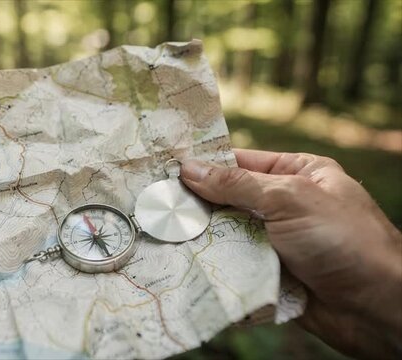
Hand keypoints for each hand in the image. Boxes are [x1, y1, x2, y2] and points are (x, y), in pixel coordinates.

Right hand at [180, 149, 401, 358]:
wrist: (376, 309)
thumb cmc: (343, 240)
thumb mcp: (289, 199)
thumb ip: (237, 185)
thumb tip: (189, 169)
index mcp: (297, 174)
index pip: (241, 162)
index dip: (206, 164)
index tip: (166, 167)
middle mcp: (284, 206)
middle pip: (229, 200)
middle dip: (197, 205)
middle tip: (155, 203)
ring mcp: (276, 242)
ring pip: (227, 234)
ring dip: (201, 237)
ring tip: (161, 234)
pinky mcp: (268, 274)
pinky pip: (234, 265)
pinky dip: (213, 266)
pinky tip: (182, 263)